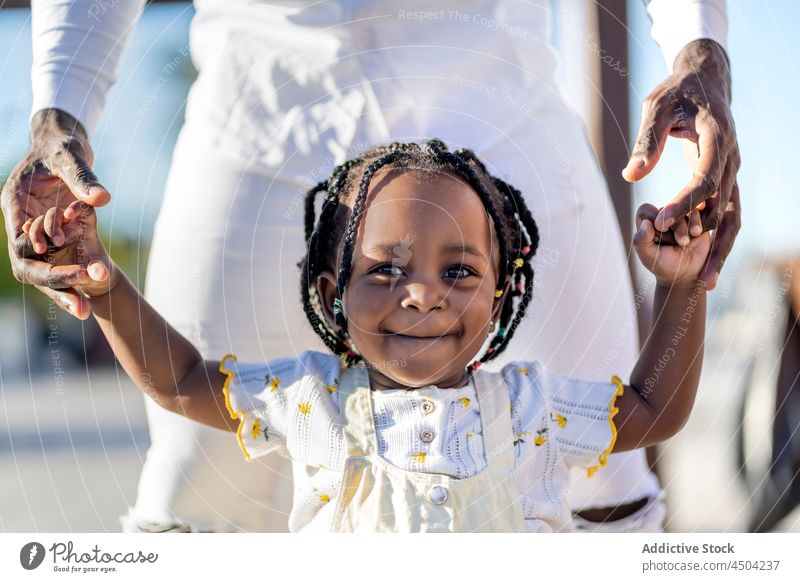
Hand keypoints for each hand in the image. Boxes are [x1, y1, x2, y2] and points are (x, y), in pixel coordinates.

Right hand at [1, 109, 110, 316]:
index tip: (66, 268)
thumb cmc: (62, 145)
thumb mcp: (72, 157)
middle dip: (52, 284)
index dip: (38, 256)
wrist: (64, 142)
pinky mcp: (53, 236)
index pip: (19, 239)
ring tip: (84, 311)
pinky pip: (59, 262)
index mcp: (16, 203)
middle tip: (79, 306)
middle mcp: (22, 222)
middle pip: (28, 263)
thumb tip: (102, 200)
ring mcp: (36, 231)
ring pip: (42, 269)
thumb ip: (83, 179)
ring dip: (61, 290)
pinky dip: (72, 277)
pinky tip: (89, 297)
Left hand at [623, 39, 739, 289]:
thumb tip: (631, 176)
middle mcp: (732, 156)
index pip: (705, 177)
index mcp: (718, 136)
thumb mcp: (657, 107)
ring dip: (720, 250)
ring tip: (705, 282)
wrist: (705, 80)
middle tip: (680, 260)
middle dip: (700, 233)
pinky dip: (721, 242)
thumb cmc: (676, 91)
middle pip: (720, 202)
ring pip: (731, 216)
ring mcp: (733, 170)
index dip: (686, 202)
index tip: (663, 222)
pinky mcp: (728, 179)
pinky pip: (728, 216)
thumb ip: (646, 142)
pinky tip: (709, 269)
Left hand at [634, 204, 710, 288]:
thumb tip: (645, 223)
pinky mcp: (695, 220)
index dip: (653, 219)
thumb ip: (642, 241)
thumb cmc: (664, 266)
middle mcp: (663, 218)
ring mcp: (680, 217)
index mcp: (647, 224)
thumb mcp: (649, 257)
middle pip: (667, 208)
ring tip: (685, 243)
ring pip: (683, 208)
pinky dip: (696, 222)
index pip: (646, 210)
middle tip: (677, 243)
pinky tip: (696, 234)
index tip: (661, 234)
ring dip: (684, 226)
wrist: (687, 274)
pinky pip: (697, 211)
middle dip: (673, 226)